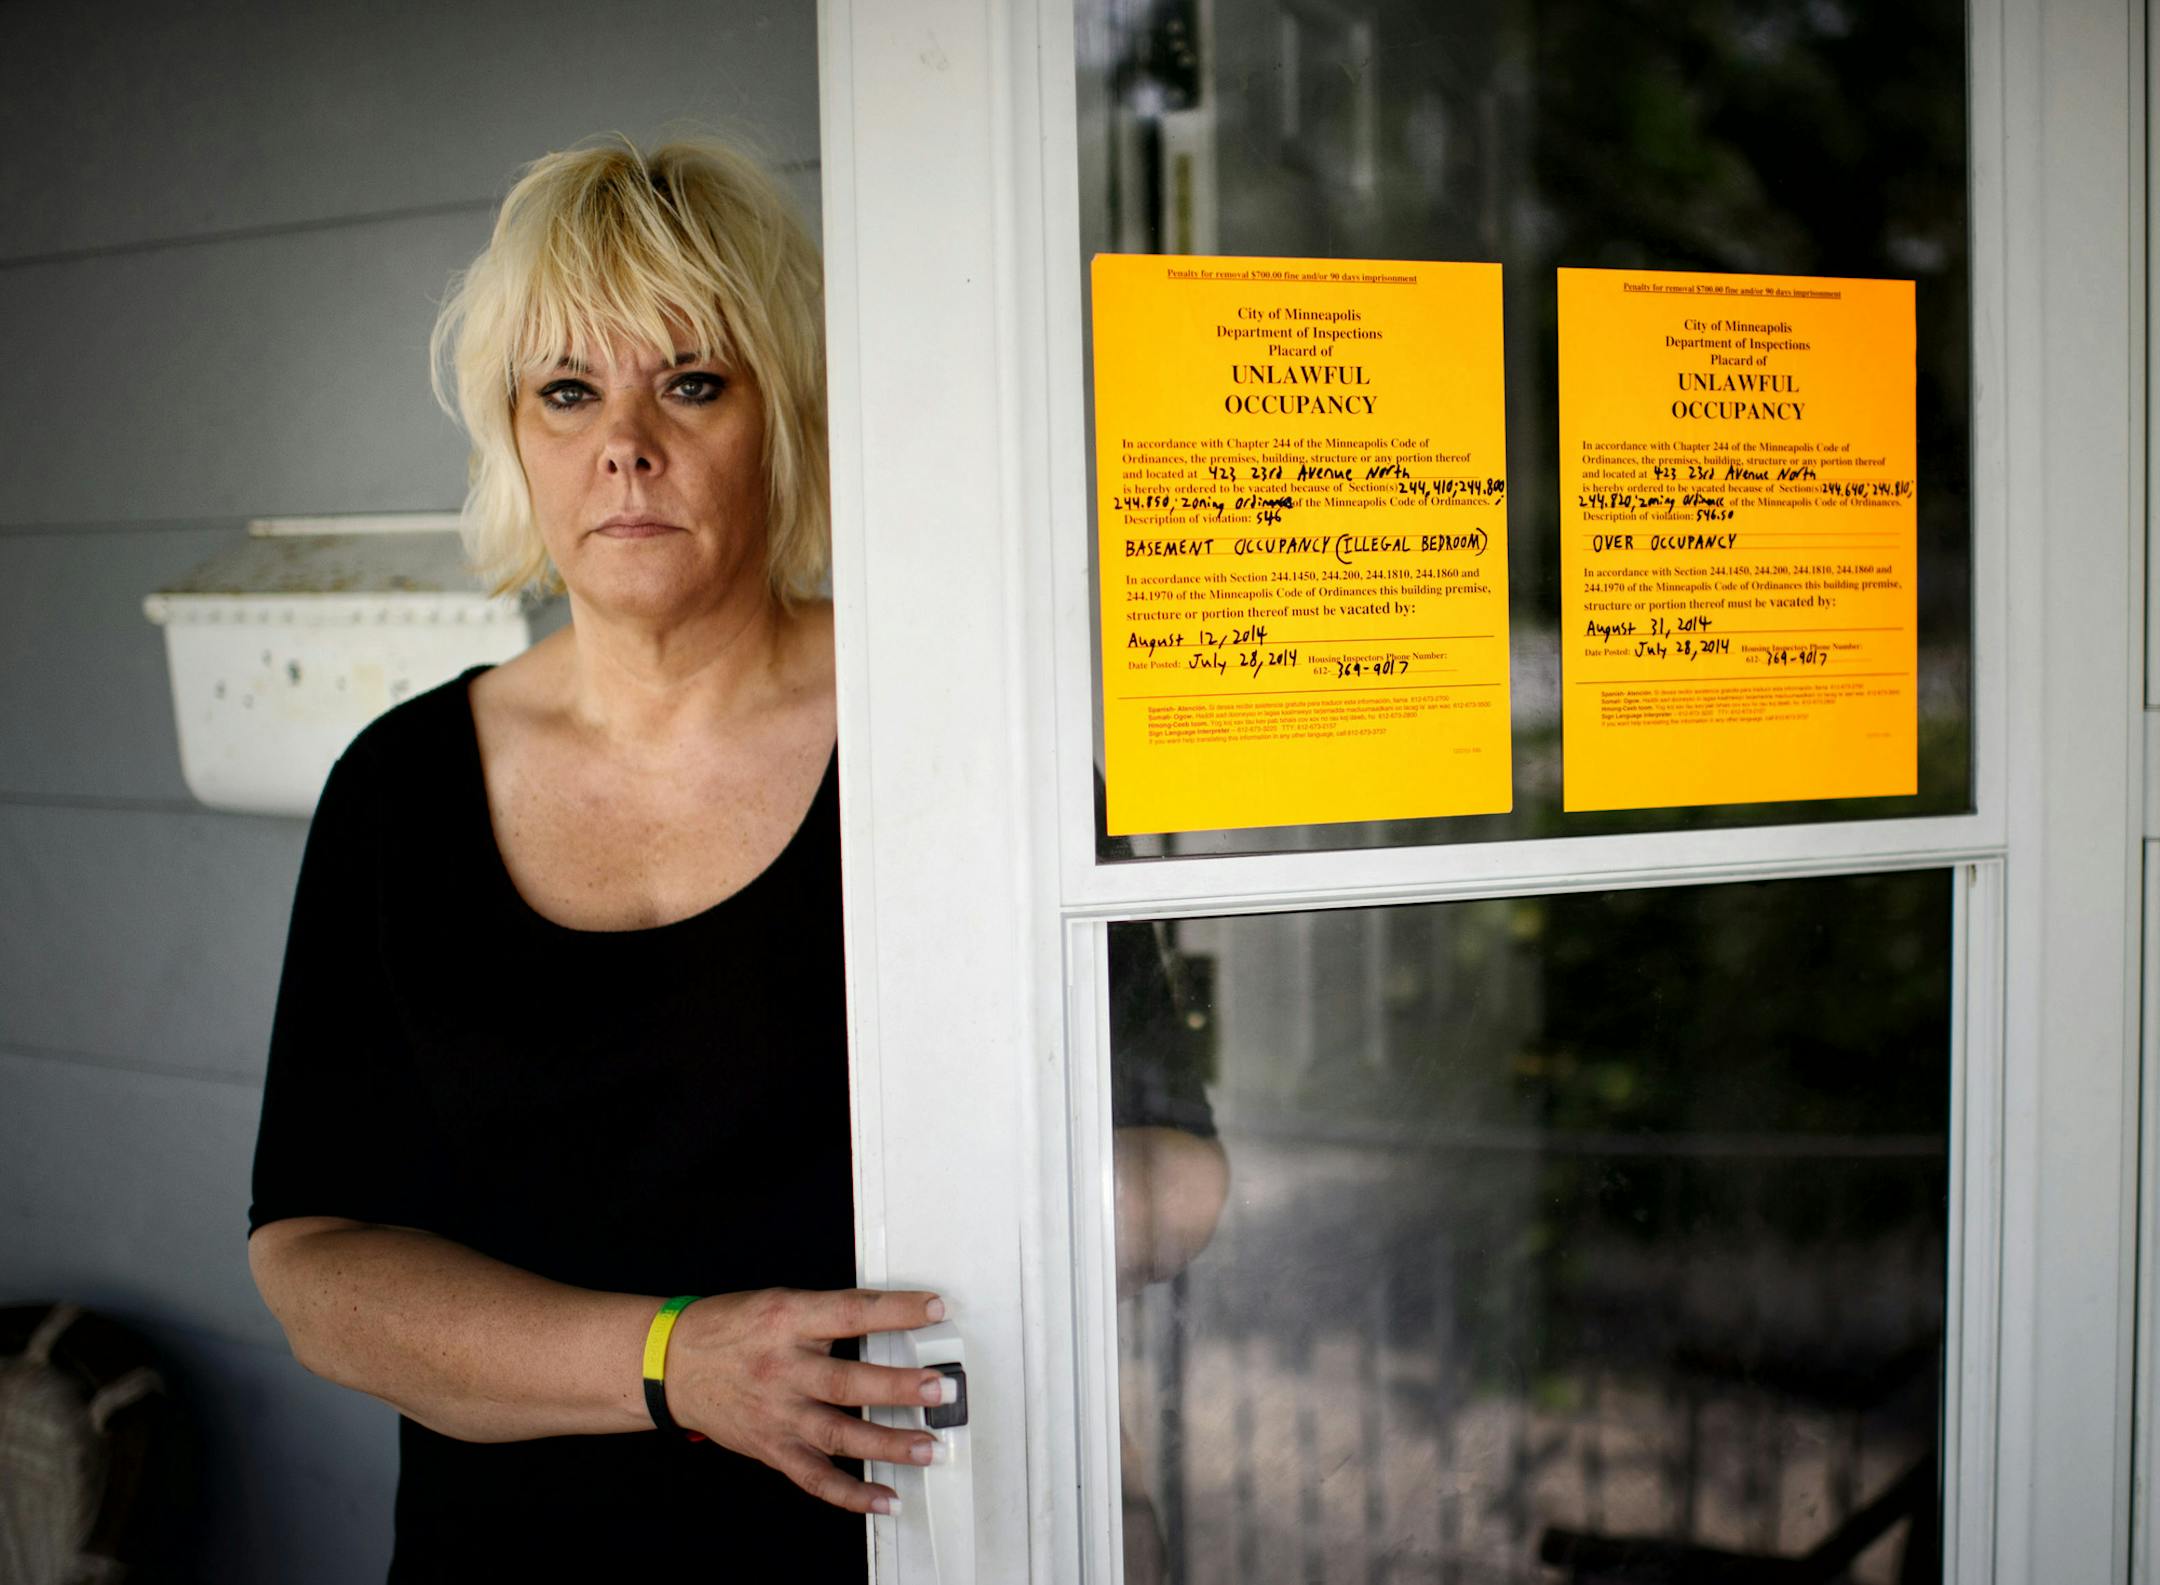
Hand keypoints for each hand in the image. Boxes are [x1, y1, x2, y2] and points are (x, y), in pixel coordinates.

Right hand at [661, 1288, 953, 1513]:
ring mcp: (778, 1414)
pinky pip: (815, 1478)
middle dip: (898, 1388)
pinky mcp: (772, 1448)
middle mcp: (785, 1369)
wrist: (672, 1364)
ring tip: (927, 1447)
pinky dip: (851, 1494)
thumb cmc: (732, 1328)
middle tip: (939, 1390)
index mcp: (789, 1321)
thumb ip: (828, 1315)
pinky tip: (885, 1498)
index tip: (936, 1310)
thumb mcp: (780, 1302)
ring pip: (838, 1435)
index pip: (851, 1313)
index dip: (896, 1311)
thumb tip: (890, 1321)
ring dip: (887, 1444)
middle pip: (848, 1383)